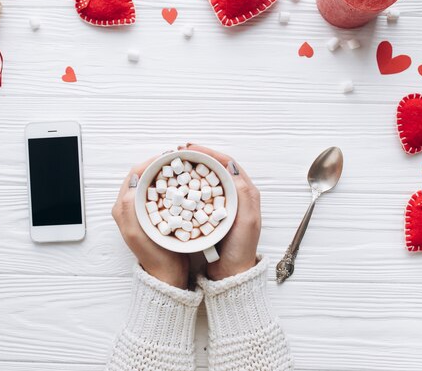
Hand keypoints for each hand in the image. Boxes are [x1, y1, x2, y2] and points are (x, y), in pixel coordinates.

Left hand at [112, 156, 189, 288]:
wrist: (167, 275)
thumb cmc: (154, 255)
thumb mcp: (138, 232)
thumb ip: (131, 206)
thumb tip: (134, 181)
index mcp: (123, 207)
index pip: (135, 174)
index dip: (151, 162)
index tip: (169, 156)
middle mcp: (130, 205)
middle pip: (144, 175)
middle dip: (160, 165)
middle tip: (178, 159)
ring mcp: (143, 209)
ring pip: (154, 182)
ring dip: (166, 173)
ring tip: (181, 167)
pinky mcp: (155, 214)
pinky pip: (162, 192)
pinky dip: (171, 184)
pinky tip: (182, 184)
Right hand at [180, 144, 260, 280]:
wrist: (232, 273)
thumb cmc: (241, 249)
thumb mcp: (247, 220)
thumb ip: (243, 193)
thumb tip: (231, 165)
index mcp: (245, 192)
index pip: (226, 163)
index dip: (208, 152)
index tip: (189, 148)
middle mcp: (235, 194)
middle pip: (215, 167)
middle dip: (197, 156)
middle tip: (178, 152)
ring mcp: (222, 203)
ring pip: (206, 178)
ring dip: (191, 168)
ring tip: (175, 163)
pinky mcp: (211, 213)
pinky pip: (199, 192)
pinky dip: (188, 184)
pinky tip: (176, 184)